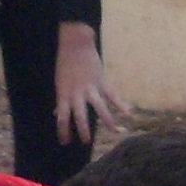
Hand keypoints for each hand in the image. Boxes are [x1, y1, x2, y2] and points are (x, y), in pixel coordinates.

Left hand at [53, 23, 129, 145]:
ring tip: (115, 132)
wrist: (76, 43)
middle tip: (86, 142)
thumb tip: (56, 113)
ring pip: (100, 108)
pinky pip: (113, 95)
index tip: (65, 142)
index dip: (63, 131)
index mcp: (64, 94)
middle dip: (83, 131)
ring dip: (107, 121)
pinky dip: (121, 104)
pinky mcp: (102, 81)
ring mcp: (91, 88)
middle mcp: (77, 94)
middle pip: (80, 116)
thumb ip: (61, 100)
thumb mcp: (59, 83)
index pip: (62, 118)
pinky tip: (129, 113)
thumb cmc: (65, 63)